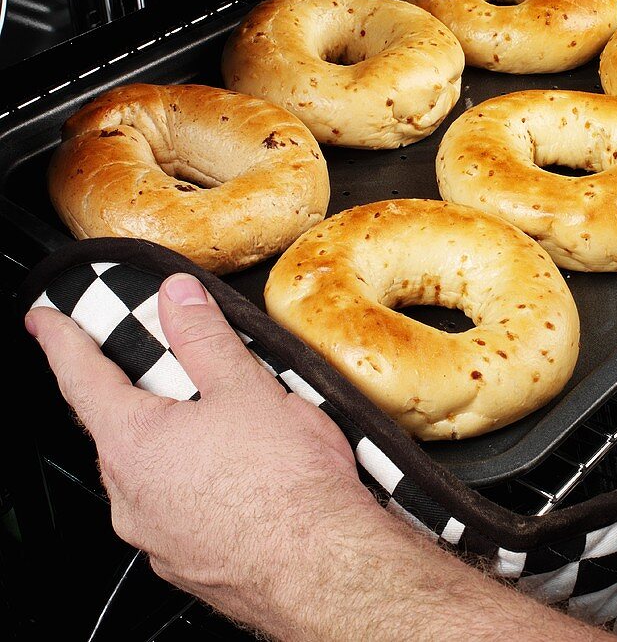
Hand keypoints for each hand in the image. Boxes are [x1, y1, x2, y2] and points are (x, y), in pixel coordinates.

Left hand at [25, 273, 370, 638]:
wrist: (323, 568)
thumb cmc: (286, 485)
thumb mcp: (245, 387)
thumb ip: (203, 335)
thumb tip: (177, 297)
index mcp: (133, 442)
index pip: (80, 376)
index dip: (61, 340)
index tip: (44, 322)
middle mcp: (130, 495)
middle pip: (116, 425)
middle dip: (136, 392)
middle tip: (169, 367)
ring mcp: (154, 536)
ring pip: (149, 471)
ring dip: (171, 442)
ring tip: (229, 426)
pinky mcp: (186, 562)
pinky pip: (176, 508)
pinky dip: (196, 483)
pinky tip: (242, 475)